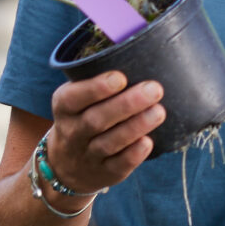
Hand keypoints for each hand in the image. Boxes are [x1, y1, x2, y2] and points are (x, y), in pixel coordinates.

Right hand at [46, 71, 166, 193]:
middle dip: (127, 104)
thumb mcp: (77, 99)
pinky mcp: (106, 173)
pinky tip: (148, 142)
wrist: (67, 165)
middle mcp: (73, 132)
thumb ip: (99, 81)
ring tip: (159, 111)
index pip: (73, 98)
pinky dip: (133, 154)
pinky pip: (119, 165)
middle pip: (96, 119)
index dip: (95, 88)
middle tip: (154, 89)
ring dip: (136, 127)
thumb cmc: (83, 117)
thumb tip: (140, 52)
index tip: (120, 77)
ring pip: (110, 142)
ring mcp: (88, 155)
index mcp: (64, 107)